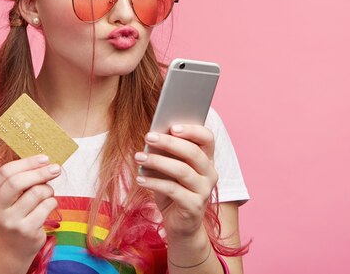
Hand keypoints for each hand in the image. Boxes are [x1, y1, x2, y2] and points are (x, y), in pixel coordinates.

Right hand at [0, 155, 60, 257]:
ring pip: (36, 193)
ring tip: (47, 193)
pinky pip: (46, 206)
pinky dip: (52, 201)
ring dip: (47, 189)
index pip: (5, 172)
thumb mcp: (12, 197)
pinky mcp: (26, 231)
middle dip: (39, 172)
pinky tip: (49, 205)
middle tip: (55, 168)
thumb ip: (23, 179)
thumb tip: (45, 162)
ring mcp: (10, 222)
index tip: (44, 158)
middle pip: (17, 182)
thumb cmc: (17, 213)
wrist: (15, 247)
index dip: (27, 163)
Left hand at [134, 124, 217, 238]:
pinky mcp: (194, 206)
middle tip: (148, 136)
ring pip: (182, 170)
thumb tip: (151, 138)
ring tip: (139, 157)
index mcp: (206, 159)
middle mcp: (210, 173)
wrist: (180, 224)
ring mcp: (204, 190)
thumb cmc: (173, 190)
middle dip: (169, 142)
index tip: (172, 126)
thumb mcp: (169, 169)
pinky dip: (154, 182)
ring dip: (158, 161)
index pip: (207, 138)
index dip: (192, 130)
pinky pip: (173, 190)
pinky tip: (140, 179)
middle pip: (193, 152)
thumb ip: (166, 153)